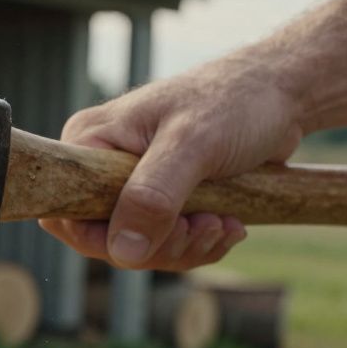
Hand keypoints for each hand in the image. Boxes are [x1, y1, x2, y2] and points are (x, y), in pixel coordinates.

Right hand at [43, 59, 304, 269]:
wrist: (281, 94)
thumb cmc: (234, 102)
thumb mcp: (192, 145)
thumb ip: (152, 197)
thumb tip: (123, 253)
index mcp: (90, 141)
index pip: (65, 212)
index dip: (104, 240)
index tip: (160, 233)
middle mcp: (102, 165)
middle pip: (105, 238)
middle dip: (160, 245)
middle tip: (205, 225)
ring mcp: (132, 184)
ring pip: (139, 246)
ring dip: (186, 246)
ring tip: (224, 223)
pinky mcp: (163, 199)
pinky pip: (166, 242)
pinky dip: (199, 243)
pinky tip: (229, 225)